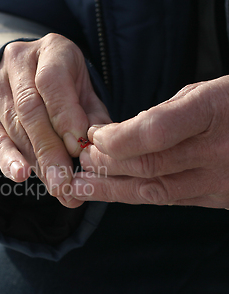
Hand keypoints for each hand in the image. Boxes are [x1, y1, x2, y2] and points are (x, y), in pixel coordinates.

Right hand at [0, 33, 110, 206]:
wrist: (27, 74)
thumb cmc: (66, 86)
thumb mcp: (85, 92)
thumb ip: (92, 118)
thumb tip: (96, 151)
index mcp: (50, 49)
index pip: (51, 80)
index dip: (64, 115)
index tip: (78, 148)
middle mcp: (17, 61)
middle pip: (29, 109)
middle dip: (49, 150)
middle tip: (65, 182)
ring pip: (13, 127)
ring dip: (35, 161)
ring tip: (56, 187)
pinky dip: (9, 159)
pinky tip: (20, 175)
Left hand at [71, 75, 228, 208]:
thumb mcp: (208, 91)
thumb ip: (165, 114)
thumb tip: (121, 135)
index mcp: (217, 111)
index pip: (156, 133)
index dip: (118, 138)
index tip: (95, 136)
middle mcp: (220, 151)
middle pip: (149, 166)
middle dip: (107, 164)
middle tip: (83, 159)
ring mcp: (223, 181)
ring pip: (155, 192)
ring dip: (112, 189)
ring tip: (82, 186)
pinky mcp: (221, 200)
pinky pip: (171, 200)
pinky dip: (137, 195)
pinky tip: (112, 192)